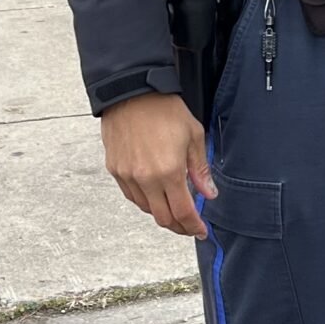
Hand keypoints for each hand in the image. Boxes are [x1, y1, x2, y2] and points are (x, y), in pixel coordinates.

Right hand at [101, 91, 215, 238]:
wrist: (132, 92)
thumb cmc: (164, 110)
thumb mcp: (193, 137)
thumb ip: (200, 170)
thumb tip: (209, 193)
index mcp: (168, 172)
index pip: (183, 212)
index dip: (194, 226)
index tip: (201, 231)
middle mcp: (145, 179)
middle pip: (163, 218)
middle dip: (179, 227)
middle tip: (190, 225)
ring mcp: (127, 176)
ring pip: (146, 209)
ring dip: (162, 214)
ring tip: (174, 208)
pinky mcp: (115, 169)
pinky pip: (131, 195)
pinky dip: (145, 201)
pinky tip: (155, 195)